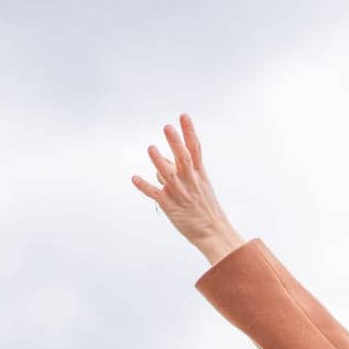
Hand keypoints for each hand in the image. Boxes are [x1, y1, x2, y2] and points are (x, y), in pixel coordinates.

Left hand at [132, 113, 246, 264]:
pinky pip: (156, 194)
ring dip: (159, 162)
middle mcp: (190, 182)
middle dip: (176, 143)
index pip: (195, 149)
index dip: (189, 132)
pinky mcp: (170, 206)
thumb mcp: (199, 185)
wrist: (214, 232)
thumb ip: (180, 169)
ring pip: (169, 175)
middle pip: (183, 158)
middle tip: (168, 127)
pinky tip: (135, 178)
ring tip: (151, 148)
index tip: (184, 116)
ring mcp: (180, 193)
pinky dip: (145, 187)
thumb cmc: (205, 208)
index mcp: (199, 174)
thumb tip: (161, 158)